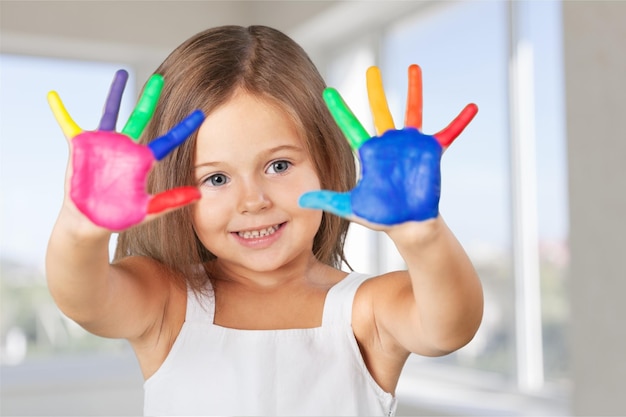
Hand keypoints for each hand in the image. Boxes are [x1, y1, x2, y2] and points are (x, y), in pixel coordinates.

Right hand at [47, 70, 204, 229]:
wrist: (89, 222)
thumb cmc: (118, 217)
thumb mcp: (147, 210)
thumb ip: (171, 201)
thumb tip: (199, 194)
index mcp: (143, 161)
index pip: (169, 141)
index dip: (184, 128)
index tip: (201, 113)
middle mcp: (126, 148)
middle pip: (141, 116)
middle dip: (150, 97)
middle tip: (160, 78)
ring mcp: (104, 145)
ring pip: (111, 112)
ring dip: (115, 93)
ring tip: (121, 73)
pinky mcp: (81, 147)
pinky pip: (68, 125)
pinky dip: (60, 111)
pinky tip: (53, 96)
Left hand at [299, 65, 477, 225]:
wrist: (408, 224)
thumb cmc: (381, 215)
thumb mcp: (351, 206)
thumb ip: (327, 200)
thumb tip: (300, 200)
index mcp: (370, 153)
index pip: (350, 126)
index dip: (339, 110)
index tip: (327, 92)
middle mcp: (389, 143)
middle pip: (380, 110)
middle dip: (375, 90)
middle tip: (371, 69)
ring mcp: (411, 145)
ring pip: (412, 111)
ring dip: (414, 90)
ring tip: (414, 67)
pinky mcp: (431, 152)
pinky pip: (448, 132)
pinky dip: (460, 121)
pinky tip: (472, 107)